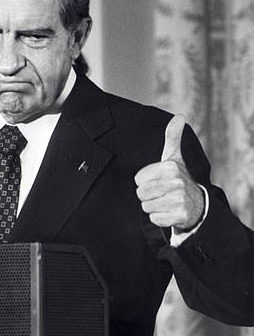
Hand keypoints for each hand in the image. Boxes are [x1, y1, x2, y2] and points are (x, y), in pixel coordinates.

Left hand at [134, 115, 204, 230]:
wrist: (197, 205)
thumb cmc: (178, 178)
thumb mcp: (174, 157)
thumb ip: (172, 137)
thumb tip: (180, 116)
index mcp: (170, 167)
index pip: (138, 179)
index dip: (145, 182)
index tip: (159, 180)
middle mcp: (176, 182)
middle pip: (140, 194)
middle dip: (148, 195)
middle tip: (162, 193)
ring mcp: (179, 199)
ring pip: (146, 207)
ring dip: (153, 206)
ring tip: (166, 201)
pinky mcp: (180, 215)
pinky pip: (154, 218)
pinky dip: (160, 218)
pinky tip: (170, 212)